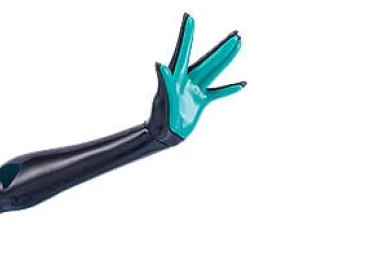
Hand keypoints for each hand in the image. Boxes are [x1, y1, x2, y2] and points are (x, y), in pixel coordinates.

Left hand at [149, 13, 245, 144]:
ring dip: (226, 58)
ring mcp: (195, 90)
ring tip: (237, 44)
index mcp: (177, 76)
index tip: (189, 17)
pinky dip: (229, 88)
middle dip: (222, 47)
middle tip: (235, 33)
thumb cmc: (160, 118)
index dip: (186, 34)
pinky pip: (217, 92)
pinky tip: (241, 83)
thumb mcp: (163, 98)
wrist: (164, 137)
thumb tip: (159, 64)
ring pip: (214, 70)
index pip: (183, 51)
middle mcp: (187, 79)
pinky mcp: (200, 101)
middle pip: (208, 60)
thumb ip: (164, 81)